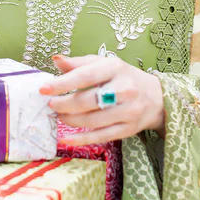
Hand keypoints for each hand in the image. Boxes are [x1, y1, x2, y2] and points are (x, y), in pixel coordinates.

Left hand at [39, 54, 165, 145]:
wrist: (156, 96)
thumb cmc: (122, 77)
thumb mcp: (104, 64)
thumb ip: (79, 63)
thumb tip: (56, 60)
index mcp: (115, 67)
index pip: (86, 76)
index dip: (63, 83)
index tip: (43, 89)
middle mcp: (124, 88)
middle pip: (88, 101)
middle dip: (65, 104)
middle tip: (51, 105)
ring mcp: (128, 110)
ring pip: (93, 120)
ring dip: (71, 120)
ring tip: (60, 115)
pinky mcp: (129, 129)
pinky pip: (102, 136)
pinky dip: (81, 139)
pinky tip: (66, 138)